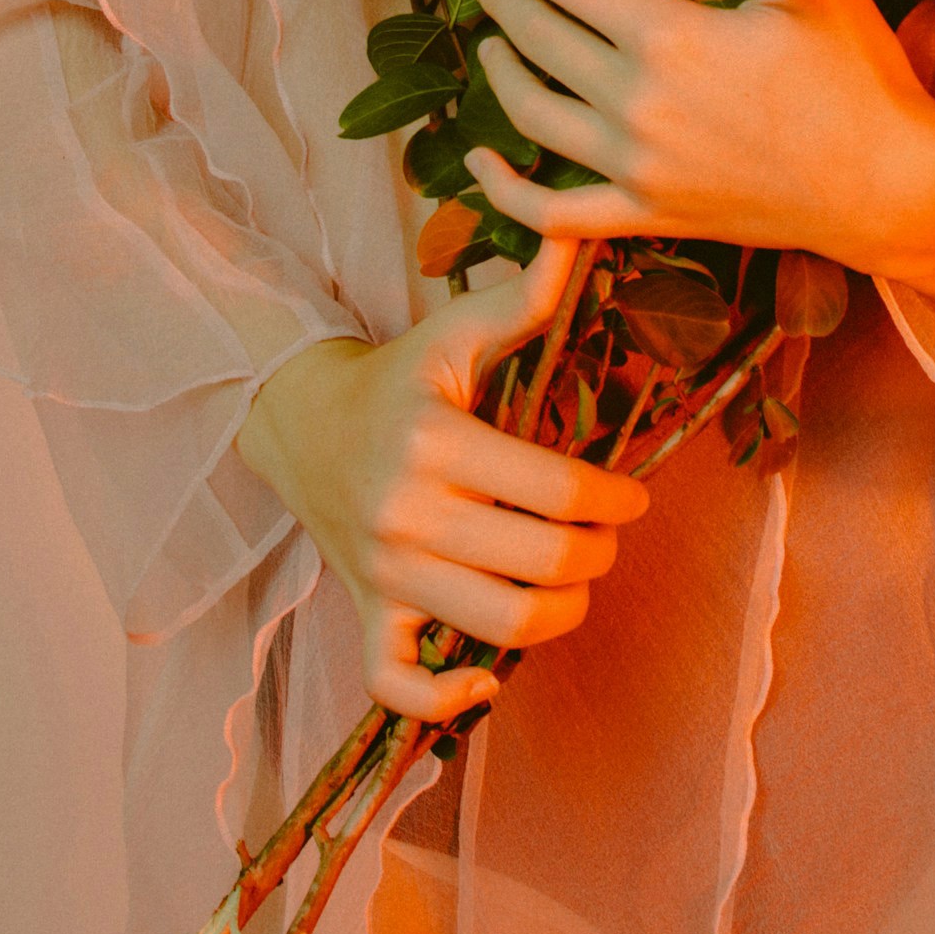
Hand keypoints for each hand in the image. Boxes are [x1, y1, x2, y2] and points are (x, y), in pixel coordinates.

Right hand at [234, 236, 649, 722]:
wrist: (302, 420)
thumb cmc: (399, 375)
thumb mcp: (456, 330)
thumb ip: (524, 296)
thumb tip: (577, 233)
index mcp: (436, 440)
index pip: (557, 491)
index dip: (615, 500)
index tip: (632, 497)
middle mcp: (406, 513)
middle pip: (539, 565)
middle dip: (595, 556)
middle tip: (605, 536)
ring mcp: (383, 572)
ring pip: (492, 630)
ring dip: (554, 618)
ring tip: (572, 586)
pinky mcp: (364, 610)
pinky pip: (395, 685)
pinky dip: (444, 700)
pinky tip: (487, 680)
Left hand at [438, 0, 934, 294]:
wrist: (887, 185)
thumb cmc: (855, 69)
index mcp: (667, 35)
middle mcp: (635, 103)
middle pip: (534, 36)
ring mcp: (635, 168)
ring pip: (531, 113)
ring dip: (499, 68)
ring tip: (489, 37)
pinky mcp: (646, 216)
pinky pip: (552, 212)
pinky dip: (503, 189)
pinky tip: (479, 161)